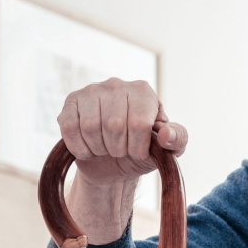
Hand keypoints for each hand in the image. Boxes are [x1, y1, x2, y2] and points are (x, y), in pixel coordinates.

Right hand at [56, 79, 187, 186]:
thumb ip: (177, 139)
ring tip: (106, 148)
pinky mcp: (70, 103)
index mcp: (143, 91)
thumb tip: (166, 134)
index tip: (139, 152)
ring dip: (99, 149)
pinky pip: (70, 129)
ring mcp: (91, 91)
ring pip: (90, 128)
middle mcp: (116, 85)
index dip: (138, 147)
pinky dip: (80, 148)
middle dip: (118, 149)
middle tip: (121, 151)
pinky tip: (89, 149)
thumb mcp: (167, 149)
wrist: (112, 162)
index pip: (139, 123)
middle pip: (114, 126)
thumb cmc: (142, 150)